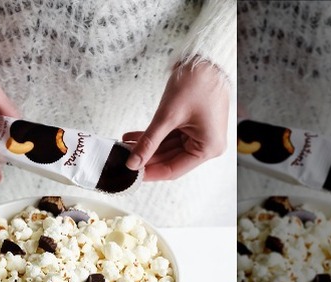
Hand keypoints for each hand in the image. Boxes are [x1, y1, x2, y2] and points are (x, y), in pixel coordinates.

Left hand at [124, 60, 228, 180]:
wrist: (206, 58)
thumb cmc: (197, 83)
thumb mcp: (168, 116)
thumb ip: (149, 142)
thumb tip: (133, 162)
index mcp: (208, 148)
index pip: (173, 170)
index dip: (150, 172)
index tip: (130, 174)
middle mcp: (207, 145)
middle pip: (170, 160)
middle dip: (146, 158)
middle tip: (122, 158)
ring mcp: (200, 136)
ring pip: (168, 149)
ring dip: (147, 147)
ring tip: (124, 146)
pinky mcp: (193, 127)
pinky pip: (170, 137)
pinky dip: (153, 137)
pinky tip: (132, 138)